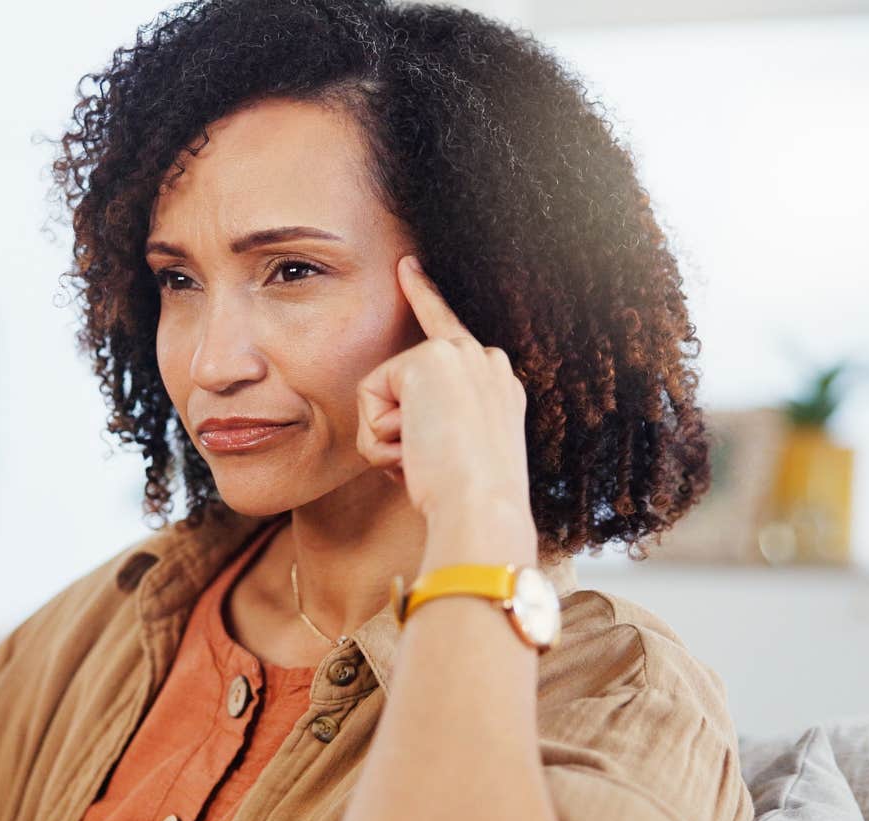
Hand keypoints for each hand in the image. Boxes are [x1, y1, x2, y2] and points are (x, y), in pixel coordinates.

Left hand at [357, 257, 535, 562]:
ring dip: (388, 438)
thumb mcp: (455, 464)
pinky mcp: (428, 359)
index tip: (407, 265)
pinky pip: (369, 398)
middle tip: (409, 352)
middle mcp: (486, 360)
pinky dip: (379, 436)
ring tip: (425, 458)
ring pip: (384, 391)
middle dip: (399, 394)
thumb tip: (395, 437)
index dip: (425, 296)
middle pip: (415, 336)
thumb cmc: (469, 505)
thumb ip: (431, 433)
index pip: (451, 332)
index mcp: (498, 387)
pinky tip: (415, 447)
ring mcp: (460, 354)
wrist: (482, 508)